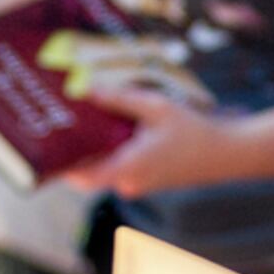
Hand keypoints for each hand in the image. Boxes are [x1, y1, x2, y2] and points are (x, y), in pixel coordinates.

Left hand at [70, 87, 246, 196]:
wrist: (227, 154)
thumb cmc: (194, 131)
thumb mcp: (157, 107)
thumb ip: (121, 100)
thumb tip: (88, 90)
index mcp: (129, 168)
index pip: (83, 177)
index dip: (62, 167)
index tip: (45, 150)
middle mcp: (130, 182)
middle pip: (90, 173)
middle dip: (74, 154)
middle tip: (59, 127)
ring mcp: (139, 183)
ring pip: (105, 170)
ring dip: (93, 152)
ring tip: (81, 123)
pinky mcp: (147, 179)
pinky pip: (120, 168)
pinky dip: (110, 153)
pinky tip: (109, 129)